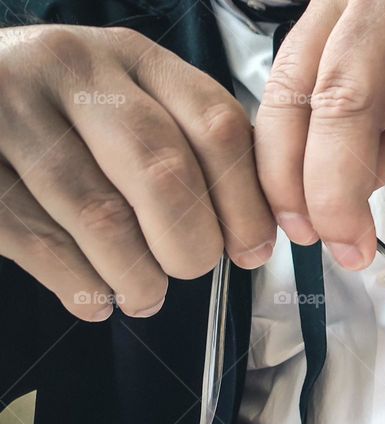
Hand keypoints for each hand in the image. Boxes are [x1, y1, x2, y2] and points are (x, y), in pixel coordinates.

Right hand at [0, 25, 275, 320]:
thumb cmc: (63, 118)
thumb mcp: (130, 102)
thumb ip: (191, 149)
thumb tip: (254, 236)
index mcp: (131, 56)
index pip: (216, 125)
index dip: (246, 202)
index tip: (253, 251)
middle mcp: (71, 69)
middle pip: (163, 172)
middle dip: (192, 243)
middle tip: (192, 268)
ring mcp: (10, 109)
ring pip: (102, 218)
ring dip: (138, 277)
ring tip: (145, 296)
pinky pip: (40, 243)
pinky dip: (81, 286)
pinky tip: (95, 298)